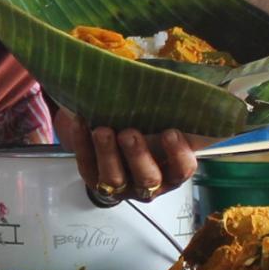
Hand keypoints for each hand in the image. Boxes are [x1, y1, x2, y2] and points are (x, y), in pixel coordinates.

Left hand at [52, 108, 200, 203]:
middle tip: (129, 133)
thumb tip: (187, 83)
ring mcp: (121, 186)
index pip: (182, 169)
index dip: (178, 154)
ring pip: (114, 179)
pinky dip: (83, 144)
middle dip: (138, 156)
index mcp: (172, 168)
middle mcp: (150, 183)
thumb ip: (175, 108)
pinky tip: (80, 123)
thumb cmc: (149, 127)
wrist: (117, 136)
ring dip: (108, 154)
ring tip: (102, 131)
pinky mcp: (95, 181)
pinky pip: (87, 166)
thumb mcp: (164, 119)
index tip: (170, 132)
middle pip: (147, 179)